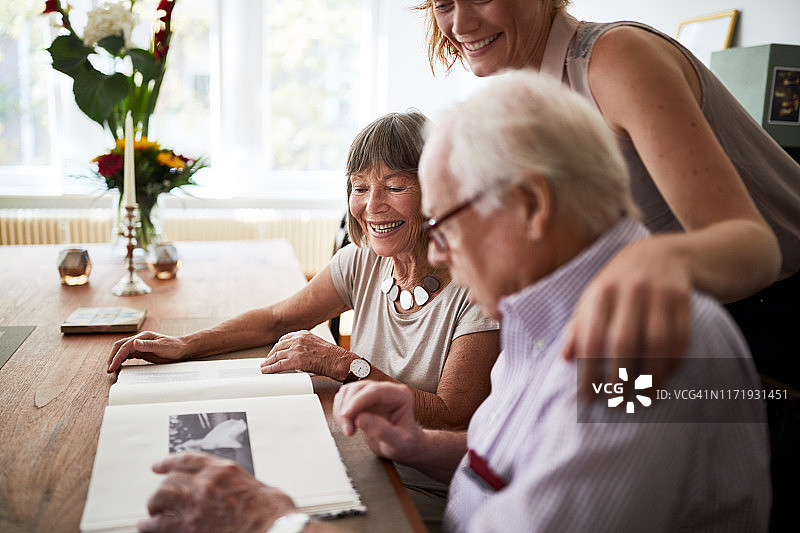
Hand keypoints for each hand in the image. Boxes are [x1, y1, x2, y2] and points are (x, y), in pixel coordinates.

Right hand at [107, 331, 187, 372]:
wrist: (183, 349)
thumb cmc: (174, 346)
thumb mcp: (162, 346)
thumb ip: (148, 345)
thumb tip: (134, 343)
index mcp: (143, 337)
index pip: (125, 346)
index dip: (117, 356)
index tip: (112, 366)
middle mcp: (140, 340)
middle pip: (120, 346)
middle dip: (113, 357)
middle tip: (109, 369)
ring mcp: (141, 346)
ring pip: (123, 351)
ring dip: (116, 359)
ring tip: (112, 369)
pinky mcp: (142, 352)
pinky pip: (129, 355)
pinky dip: (122, 360)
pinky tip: (120, 366)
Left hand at [137, 452, 294, 532]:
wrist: (272, 530)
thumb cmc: (271, 513)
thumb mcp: (257, 486)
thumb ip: (239, 484)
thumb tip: (235, 490)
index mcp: (223, 471)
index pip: (188, 460)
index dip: (169, 462)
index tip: (160, 466)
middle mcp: (206, 483)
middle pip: (171, 479)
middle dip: (162, 487)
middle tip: (158, 495)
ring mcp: (195, 505)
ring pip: (161, 497)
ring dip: (154, 504)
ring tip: (151, 511)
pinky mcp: (188, 527)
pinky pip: (159, 524)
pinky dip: (149, 525)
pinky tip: (146, 526)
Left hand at [261, 330, 351, 380]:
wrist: (337, 361)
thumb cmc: (331, 355)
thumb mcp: (315, 343)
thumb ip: (305, 345)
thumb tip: (297, 353)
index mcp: (302, 333)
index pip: (284, 339)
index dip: (277, 347)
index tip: (274, 352)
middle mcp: (298, 339)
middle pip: (278, 347)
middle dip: (271, 355)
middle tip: (266, 361)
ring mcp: (296, 349)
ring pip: (276, 356)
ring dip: (268, 362)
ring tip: (265, 367)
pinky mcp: (296, 360)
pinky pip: (279, 365)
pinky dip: (271, 368)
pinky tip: (267, 370)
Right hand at [333, 381, 422, 462]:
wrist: (404, 448)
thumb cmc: (406, 445)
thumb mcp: (398, 443)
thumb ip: (382, 430)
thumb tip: (360, 419)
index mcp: (400, 396)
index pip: (375, 391)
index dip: (357, 401)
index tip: (346, 416)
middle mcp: (386, 391)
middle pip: (359, 388)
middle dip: (348, 408)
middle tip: (348, 430)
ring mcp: (373, 395)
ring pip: (349, 391)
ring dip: (342, 410)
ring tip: (349, 430)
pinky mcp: (362, 401)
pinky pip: (344, 399)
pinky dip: (340, 412)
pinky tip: (348, 425)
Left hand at [562, 238, 689, 398]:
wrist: (663, 252)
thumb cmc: (620, 283)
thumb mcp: (594, 297)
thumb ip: (579, 326)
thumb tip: (565, 359)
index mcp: (600, 291)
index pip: (590, 338)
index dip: (587, 373)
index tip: (587, 399)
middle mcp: (629, 290)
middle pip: (623, 343)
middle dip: (618, 380)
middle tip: (616, 404)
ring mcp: (659, 292)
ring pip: (656, 344)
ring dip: (651, 376)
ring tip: (643, 398)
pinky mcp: (683, 298)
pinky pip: (680, 338)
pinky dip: (673, 363)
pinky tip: (664, 379)